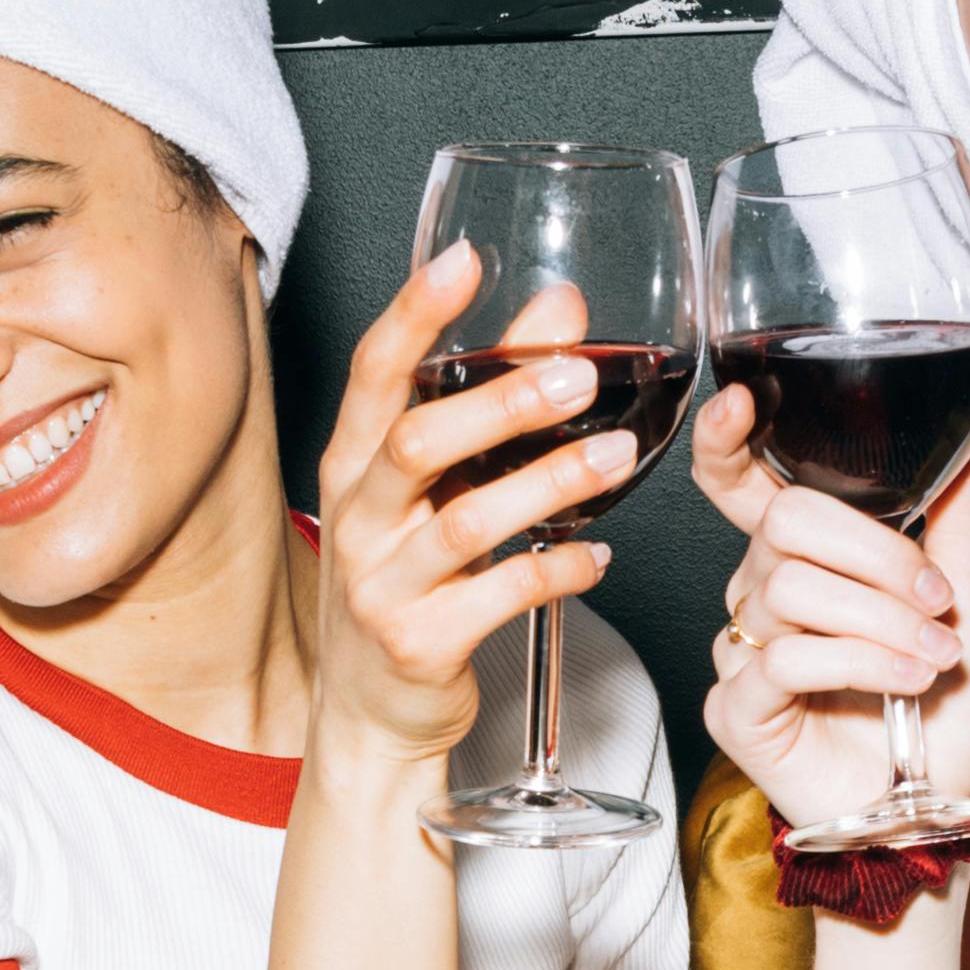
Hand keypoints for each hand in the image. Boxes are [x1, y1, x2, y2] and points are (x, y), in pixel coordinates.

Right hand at [307, 244, 648, 771]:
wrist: (369, 710)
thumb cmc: (407, 580)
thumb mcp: (433, 488)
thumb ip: (490, 398)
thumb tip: (561, 306)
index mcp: (353, 464)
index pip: (374, 373)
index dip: (414, 314)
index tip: (463, 259)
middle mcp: (357, 518)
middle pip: (417, 441)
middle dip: (500, 402)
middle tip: (577, 372)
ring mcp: (382, 584)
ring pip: (467, 523)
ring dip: (549, 485)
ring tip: (617, 458)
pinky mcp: (420, 643)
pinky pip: (501, 597)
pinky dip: (560, 572)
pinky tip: (599, 556)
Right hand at [689, 384, 969, 832]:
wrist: (940, 809)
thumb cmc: (946, 715)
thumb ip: (959, 514)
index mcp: (807, 559)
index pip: (743, 483)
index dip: (727, 441)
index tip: (741, 402)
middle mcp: (763, 595)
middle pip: (785, 522)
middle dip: (875, 554)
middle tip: (935, 600)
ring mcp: (743, 652)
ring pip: (789, 588)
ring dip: (881, 618)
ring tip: (933, 655)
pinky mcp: (738, 709)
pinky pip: (784, 657)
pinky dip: (860, 662)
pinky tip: (907, 680)